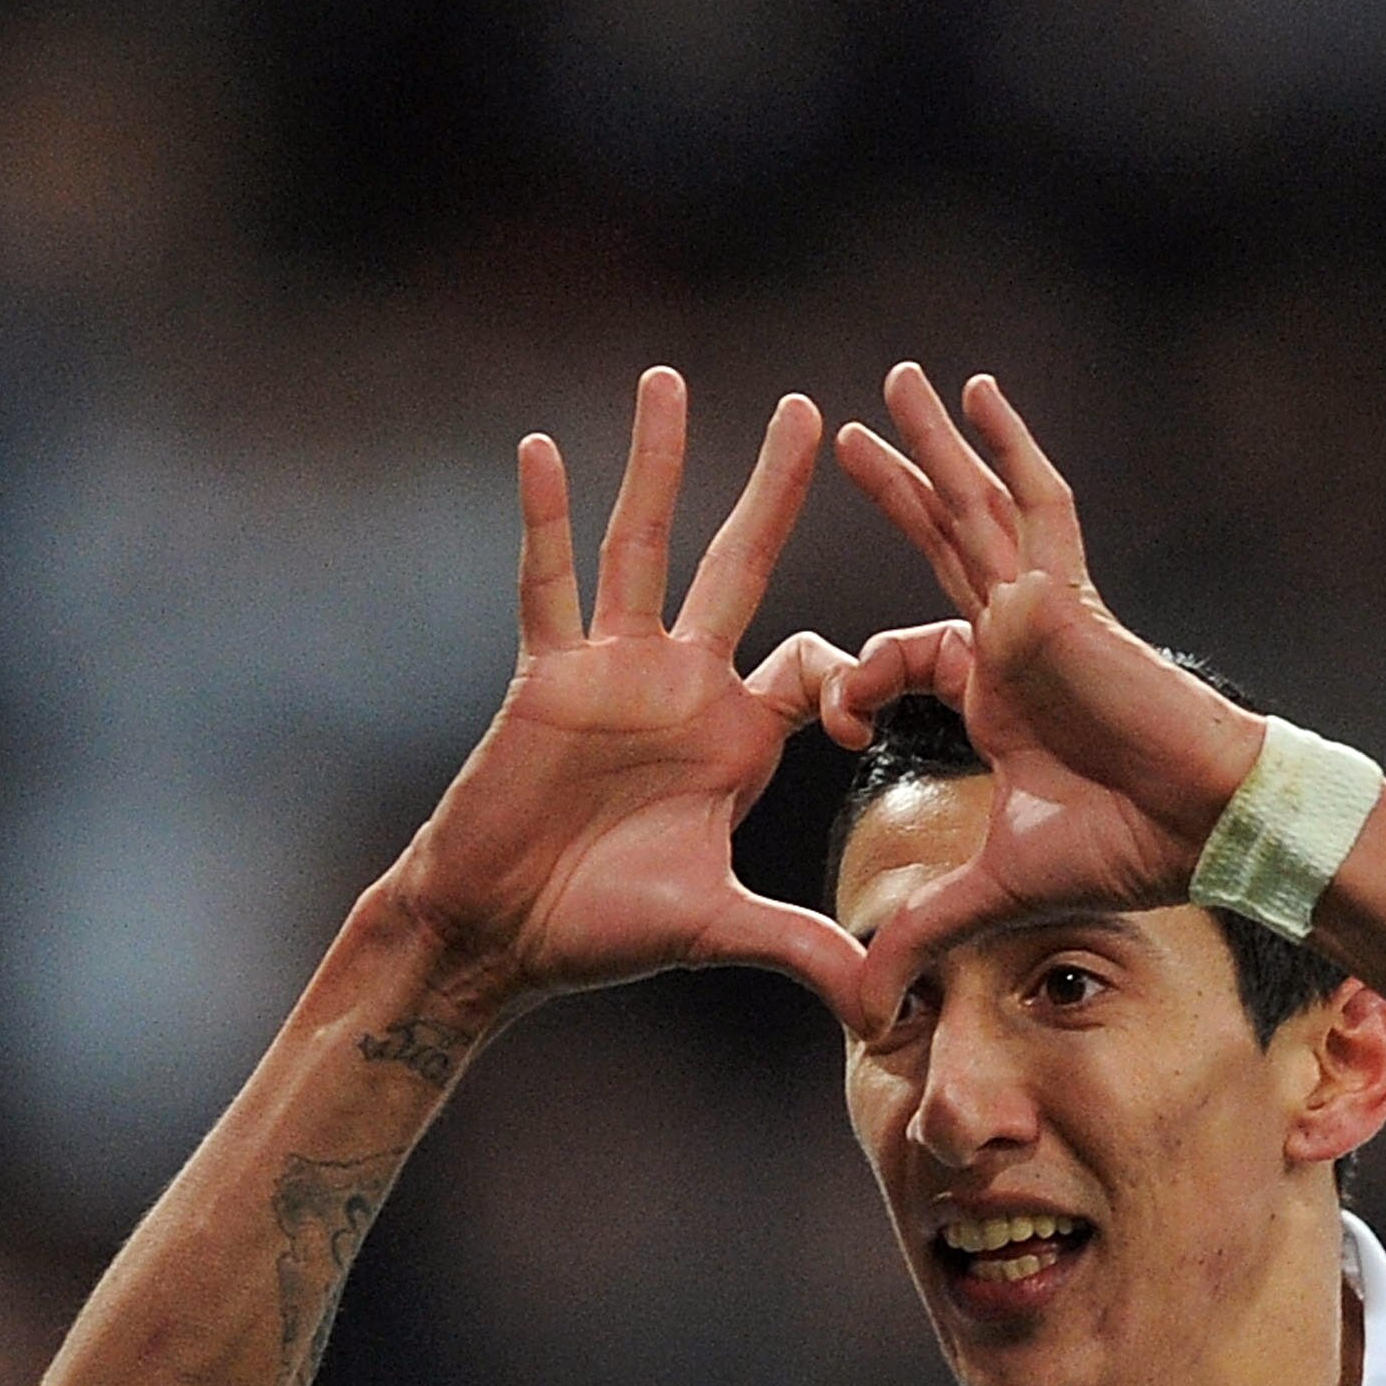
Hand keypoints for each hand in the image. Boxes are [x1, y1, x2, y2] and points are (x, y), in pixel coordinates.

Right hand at [389, 368, 864, 1012]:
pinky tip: (544, 446)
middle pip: (739, 566)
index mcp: (737, 740)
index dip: (851, 669)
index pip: (813, 668)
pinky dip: (542, 519)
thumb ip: (804, 950)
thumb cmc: (603, 931)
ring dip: (657, 465)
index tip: (873, 690)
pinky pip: (544, 585)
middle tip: (807, 410)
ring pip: (641, 546)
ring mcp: (611, 673)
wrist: (502, 935)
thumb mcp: (722, 932)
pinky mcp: (545, 678)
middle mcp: (682, 689)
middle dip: (772, 491)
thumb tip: (884, 1007)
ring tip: (670, 378)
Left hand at [830, 367, 1264, 1003]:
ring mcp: (1042, 610)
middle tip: (840, 439)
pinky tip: (976, 396)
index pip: (909, 656)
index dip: (857, 677)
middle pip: (943, 548)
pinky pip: (1031, 507)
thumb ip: (925, 931)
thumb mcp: (990, 891)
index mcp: (996, 695)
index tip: (832, 715)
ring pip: (977, 510)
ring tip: (898, 382)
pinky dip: (1004, 451)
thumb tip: (871, 1008)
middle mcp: (1016, 640)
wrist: (1205, 825)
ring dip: (935, 448)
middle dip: (897, 492)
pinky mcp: (1065, 600)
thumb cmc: (1122, 848)